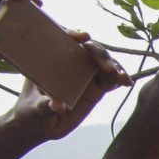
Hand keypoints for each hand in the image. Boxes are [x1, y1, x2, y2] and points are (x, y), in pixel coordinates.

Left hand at [2, 36, 126, 141]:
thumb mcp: (35, 109)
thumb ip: (45, 106)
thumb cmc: (32, 112)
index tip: (82, 37)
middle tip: (107, 67)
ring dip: (114, 66)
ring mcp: (85, 74)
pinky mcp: (97, 87)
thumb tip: (57, 106)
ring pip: (103, 62)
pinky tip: (127, 82)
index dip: (73, 34)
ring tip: (121, 78)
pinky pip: (110, 79)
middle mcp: (70, 62)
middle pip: (87, 49)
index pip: (61, 40)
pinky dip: (120, 78)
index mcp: (50, 59)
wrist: (42, 124)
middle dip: (99, 54)